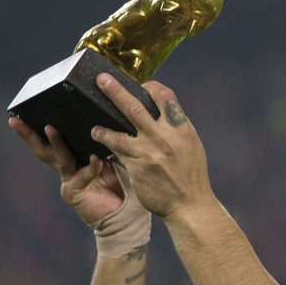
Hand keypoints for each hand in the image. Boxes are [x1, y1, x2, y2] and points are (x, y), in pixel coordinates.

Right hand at [8, 117, 127, 225]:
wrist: (127, 212)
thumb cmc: (123, 181)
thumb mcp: (115, 155)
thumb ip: (108, 139)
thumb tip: (107, 113)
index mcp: (75, 155)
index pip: (56, 137)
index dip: (41, 125)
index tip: (27, 109)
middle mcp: (68, 166)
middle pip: (44, 147)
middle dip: (28, 134)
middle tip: (15, 120)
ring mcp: (69, 179)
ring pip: (58, 158)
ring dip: (55, 142)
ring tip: (49, 128)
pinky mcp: (75, 193)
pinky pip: (81, 177)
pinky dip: (90, 169)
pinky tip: (98, 161)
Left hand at [88, 74, 216, 220]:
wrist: (190, 205)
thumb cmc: (191, 176)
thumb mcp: (191, 146)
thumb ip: (175, 129)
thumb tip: (161, 114)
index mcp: (181, 127)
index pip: (165, 96)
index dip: (151, 87)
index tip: (142, 86)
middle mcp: (165, 136)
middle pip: (136, 107)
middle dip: (116, 91)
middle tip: (102, 79)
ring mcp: (149, 150)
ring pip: (120, 129)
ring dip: (104, 125)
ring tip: (94, 127)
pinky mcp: (137, 165)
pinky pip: (117, 149)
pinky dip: (107, 142)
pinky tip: (99, 140)